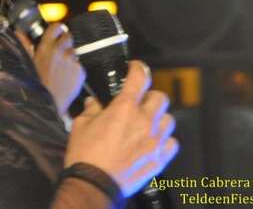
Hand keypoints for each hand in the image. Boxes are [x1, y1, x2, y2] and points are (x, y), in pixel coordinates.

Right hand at [15, 23, 84, 114]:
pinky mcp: (81, 72)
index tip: (56, 32)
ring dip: (68, 55)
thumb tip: (20, 33)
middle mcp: (61, 51)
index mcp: (46, 47)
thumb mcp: (26, 63)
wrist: (47, 104)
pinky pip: (79, 65)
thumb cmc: (34, 85)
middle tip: (58, 50)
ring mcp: (72, 61)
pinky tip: (66, 76)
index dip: (56, 29)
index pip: (56, 27)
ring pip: (73, 51)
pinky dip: (74, 68)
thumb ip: (24, 45)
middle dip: (64, 41)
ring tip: (60, 67)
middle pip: (68, 36)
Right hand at [64, 61, 178, 196]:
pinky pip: (172, 143)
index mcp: (124, 108)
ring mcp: (154, 141)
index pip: (139, 77)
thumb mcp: (80, 125)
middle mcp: (144, 121)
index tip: (135, 68)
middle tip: (139, 101)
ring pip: (169, 119)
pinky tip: (153, 142)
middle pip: (160, 97)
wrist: (94, 183)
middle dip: (149, 96)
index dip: (138, 68)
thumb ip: (91, 110)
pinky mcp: (159, 159)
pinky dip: (165, 140)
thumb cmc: (86, 154)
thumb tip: (94, 104)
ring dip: (159, 118)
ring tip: (147, 123)